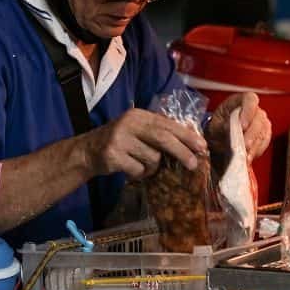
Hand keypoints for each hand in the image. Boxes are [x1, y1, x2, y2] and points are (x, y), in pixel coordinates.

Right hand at [77, 109, 207, 180]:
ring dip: (152, 167)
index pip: (168, 124)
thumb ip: (159, 133)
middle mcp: (129, 123)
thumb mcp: (138, 131)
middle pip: (163, 138)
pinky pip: (138, 170)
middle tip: (194, 164)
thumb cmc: (120, 142)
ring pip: (152, 158)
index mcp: (139, 115)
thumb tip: (192, 143)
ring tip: (142, 165)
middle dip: (182, 152)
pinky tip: (130, 169)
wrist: (87, 151)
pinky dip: (139, 174)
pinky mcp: (113, 155)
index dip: (187, 136)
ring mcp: (120, 139)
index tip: (202, 146)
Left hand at [206, 92, 271, 161]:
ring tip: (245, 156)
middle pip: (258, 119)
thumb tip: (229, 128)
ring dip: (254, 146)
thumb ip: (222, 126)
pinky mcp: (264, 135)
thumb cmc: (217, 129)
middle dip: (251, 134)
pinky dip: (257, 150)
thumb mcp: (215, 126)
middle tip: (244, 146)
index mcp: (240, 101)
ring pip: (263, 132)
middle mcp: (254, 110)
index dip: (248, 111)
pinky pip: (264, 142)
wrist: (219, 140)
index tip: (243, 125)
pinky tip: (248, 157)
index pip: (250, 99)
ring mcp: (261, 122)